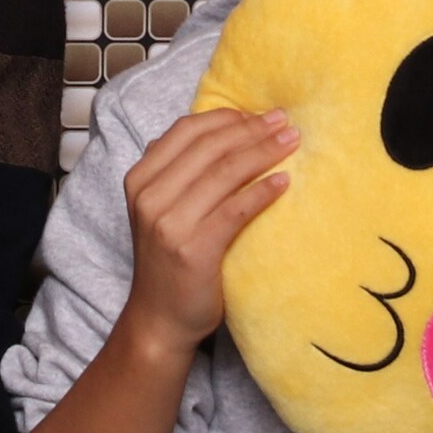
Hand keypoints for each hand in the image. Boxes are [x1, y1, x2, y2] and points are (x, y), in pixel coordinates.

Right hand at [113, 106, 299, 364]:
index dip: (227, 118)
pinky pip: (236, 209)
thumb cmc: (169, 259)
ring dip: (264, 152)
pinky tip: (284, 182)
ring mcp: (170, 223)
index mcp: (140, 179)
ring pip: (225, 172)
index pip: (186, 131)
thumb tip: (221, 130)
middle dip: (252, 129)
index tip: (259, 114)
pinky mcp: (194, 249)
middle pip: (209, 147)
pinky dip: (263, 191)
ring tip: (292, 142)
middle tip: (285, 122)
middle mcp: (150, 196)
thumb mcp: (160, 208)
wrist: (159, 318)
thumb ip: (179, 172)